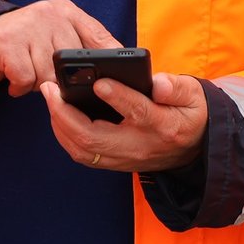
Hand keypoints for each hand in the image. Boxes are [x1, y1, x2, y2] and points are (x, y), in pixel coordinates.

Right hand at [0, 0, 117, 95]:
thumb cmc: (22, 43)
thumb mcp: (54, 36)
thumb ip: (80, 47)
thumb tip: (111, 76)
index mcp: (66, 11)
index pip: (99, 36)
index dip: (110, 60)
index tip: (117, 79)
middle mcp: (49, 14)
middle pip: (73, 63)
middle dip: (62, 80)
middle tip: (47, 78)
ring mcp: (28, 27)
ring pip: (49, 75)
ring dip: (37, 83)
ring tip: (27, 73)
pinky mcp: (8, 44)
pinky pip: (26, 79)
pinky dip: (19, 86)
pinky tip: (13, 79)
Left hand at [40, 72, 207, 172]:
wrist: (194, 148)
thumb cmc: (189, 113)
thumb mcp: (194, 95)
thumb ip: (176, 87)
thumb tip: (157, 82)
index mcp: (162, 125)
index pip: (137, 112)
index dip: (118, 97)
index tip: (100, 82)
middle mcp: (138, 146)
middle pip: (94, 138)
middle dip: (66, 113)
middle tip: (50, 88)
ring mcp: (124, 158)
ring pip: (83, 149)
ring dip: (60, 124)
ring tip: (49, 97)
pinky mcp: (113, 162)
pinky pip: (82, 154)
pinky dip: (64, 135)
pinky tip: (57, 115)